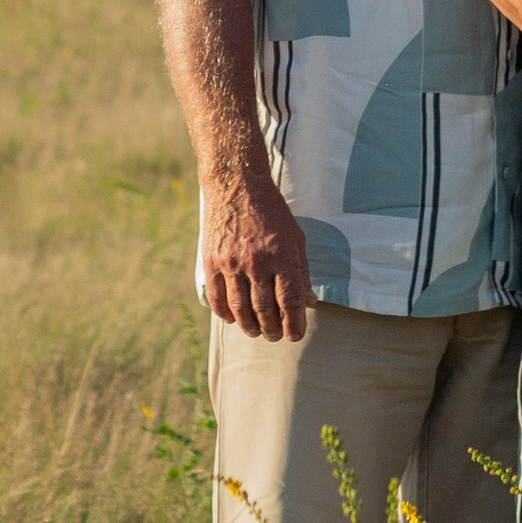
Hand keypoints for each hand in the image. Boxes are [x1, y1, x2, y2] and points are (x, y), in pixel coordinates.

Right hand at [202, 169, 314, 341]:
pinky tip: (233, 319)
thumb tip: (309, 303)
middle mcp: (257, 261)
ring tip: (257, 332)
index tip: (295, 334)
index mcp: (282, 254)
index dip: (294, 323)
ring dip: (250, 327)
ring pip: (241, 309)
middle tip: (275, 336)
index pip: (291, 300)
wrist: (236, 186)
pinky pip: (218, 298)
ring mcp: (232, 262)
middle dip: (273, 330)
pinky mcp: (212, 261)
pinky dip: (225, 314)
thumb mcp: (295, 237)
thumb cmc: (272, 212)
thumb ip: (302, 271)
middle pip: (265, 309)